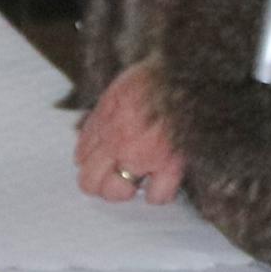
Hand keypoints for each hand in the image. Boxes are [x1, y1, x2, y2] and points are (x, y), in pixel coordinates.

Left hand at [73, 62, 184, 204]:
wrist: (189, 75)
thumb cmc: (157, 78)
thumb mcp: (118, 89)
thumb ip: (101, 116)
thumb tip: (88, 142)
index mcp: (104, 121)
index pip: (81, 156)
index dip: (90, 162)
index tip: (101, 162)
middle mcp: (118, 142)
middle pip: (91, 182)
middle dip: (100, 182)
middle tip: (115, 177)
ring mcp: (143, 155)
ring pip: (118, 192)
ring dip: (125, 189)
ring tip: (138, 180)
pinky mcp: (170, 163)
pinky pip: (157, 196)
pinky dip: (158, 194)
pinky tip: (161, 183)